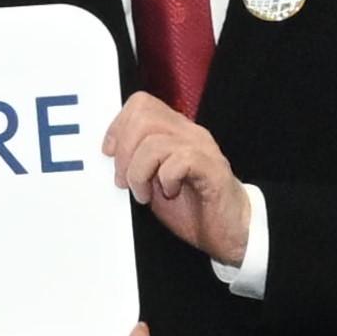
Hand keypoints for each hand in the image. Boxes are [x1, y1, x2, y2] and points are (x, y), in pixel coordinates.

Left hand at [104, 94, 257, 271]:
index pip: (141, 104)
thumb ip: (134, 163)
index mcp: (174, 132)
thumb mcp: (152, 182)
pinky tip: (168, 193)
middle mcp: (189, 134)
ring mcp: (203, 149)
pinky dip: (165, 179)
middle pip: (143, 116)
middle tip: (125, 182)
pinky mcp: (213, 170)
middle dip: (124, 152)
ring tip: (143, 194)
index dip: (117, 127)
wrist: (230, 232)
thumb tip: (106, 157)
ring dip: (139, 172)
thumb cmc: (192, 208)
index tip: (110, 155)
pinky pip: (181, 160)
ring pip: (155, 141)